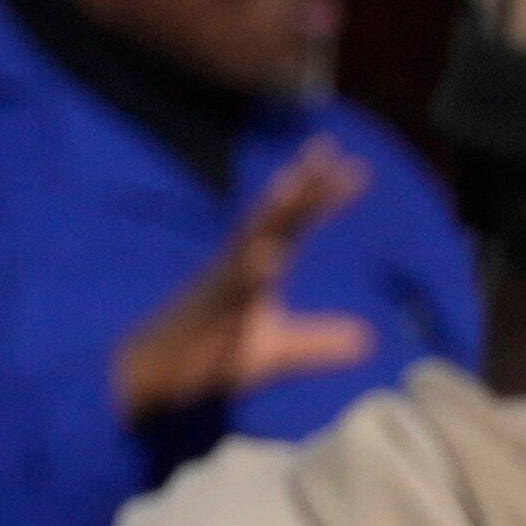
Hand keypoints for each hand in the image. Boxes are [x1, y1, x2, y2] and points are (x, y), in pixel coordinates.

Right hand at [111, 144, 379, 426]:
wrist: (158, 378)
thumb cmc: (213, 356)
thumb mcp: (279, 352)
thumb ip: (321, 342)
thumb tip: (367, 340)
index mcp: (258, 268)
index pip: (296, 225)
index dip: (323, 197)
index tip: (355, 168)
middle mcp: (238, 264)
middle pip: (274, 217)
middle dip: (300, 185)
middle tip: (327, 148)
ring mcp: (219, 283)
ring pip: (247, 240)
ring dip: (269, 214)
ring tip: (293, 184)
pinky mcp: (204, 311)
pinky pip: (228, 288)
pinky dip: (248, 273)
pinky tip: (268, 259)